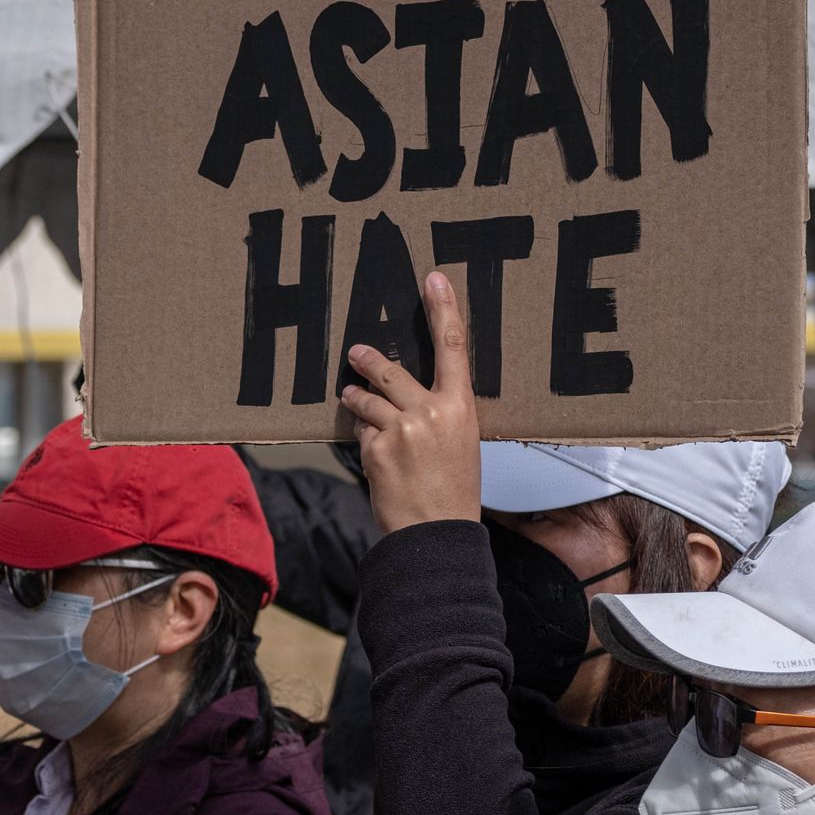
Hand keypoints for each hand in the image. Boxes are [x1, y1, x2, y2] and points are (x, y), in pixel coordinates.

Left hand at [339, 270, 482, 533]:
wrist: (436, 535)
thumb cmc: (452, 491)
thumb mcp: (460, 444)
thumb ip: (440, 412)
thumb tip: (410, 392)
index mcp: (460, 408)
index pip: (453, 347)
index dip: (443, 309)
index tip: (434, 279)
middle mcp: (431, 412)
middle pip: (390, 369)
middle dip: (367, 359)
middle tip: (356, 353)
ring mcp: (400, 429)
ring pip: (365, 398)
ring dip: (355, 398)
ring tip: (353, 400)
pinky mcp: (374, 448)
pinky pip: (359, 430)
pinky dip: (362, 436)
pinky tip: (374, 455)